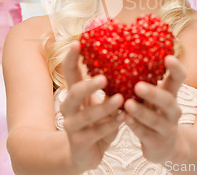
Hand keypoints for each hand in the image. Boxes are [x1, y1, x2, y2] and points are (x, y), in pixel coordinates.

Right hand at [60, 41, 123, 171]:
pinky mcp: (79, 142)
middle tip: (104, 78)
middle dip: (88, 85)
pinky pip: (95, 132)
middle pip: (73, 92)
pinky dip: (110, 125)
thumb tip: (127, 56)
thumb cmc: (98, 121)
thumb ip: (109, 85)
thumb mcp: (101, 101)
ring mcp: (72, 125)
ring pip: (86, 115)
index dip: (71, 57)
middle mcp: (69, 107)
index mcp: (74, 92)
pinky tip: (123, 118)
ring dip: (104, 106)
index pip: (69, 71)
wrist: (86, 153)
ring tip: (120, 99)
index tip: (78, 42)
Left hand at [123, 55, 186, 162]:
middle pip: (168, 101)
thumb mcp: (153, 97)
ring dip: (141, 112)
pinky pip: (146, 134)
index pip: (179, 78)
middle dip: (154, 93)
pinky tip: (125, 119)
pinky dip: (135, 126)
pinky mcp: (158, 143)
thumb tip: (119, 54)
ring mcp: (167, 128)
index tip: (167, 57)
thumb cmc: (153, 112)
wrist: (164, 147)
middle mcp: (173, 110)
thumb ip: (143, 81)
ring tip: (127, 104)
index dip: (176, 68)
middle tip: (138, 86)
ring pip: (156, 120)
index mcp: (171, 94)